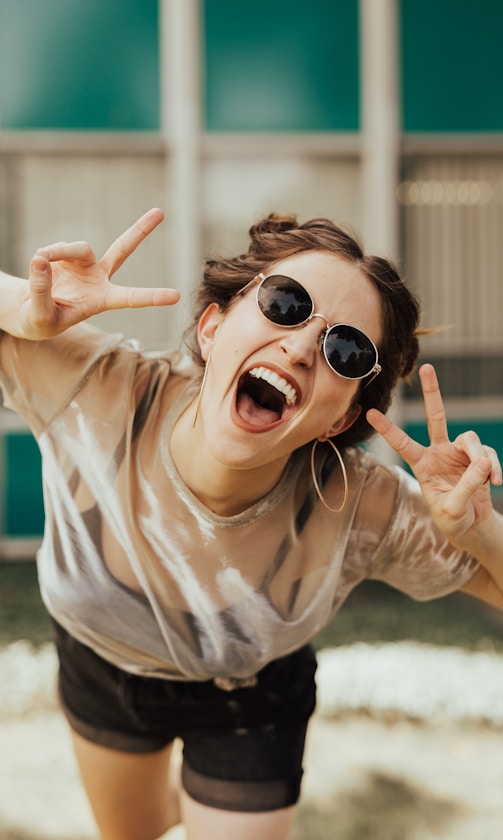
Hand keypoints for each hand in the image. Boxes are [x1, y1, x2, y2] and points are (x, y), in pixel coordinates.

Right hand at [18, 208, 179, 338]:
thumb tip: (40, 259)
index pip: (131, 298)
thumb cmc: (41, 321)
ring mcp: (84, 263)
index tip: (176, 296)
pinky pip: (57, 248)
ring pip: (78, 248)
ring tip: (40, 260)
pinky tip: (39, 264)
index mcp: (102, 300)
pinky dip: (46, 254)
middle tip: (160, 212)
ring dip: (59, 252)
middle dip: (140, 230)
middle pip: (122, 249)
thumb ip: (41, 290)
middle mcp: (99, 278)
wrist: (31, 310)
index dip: (152, 297)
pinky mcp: (67, 254)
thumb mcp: (40, 315)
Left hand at [367, 364, 501, 546]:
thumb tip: (482, 462)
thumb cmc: (453, 519)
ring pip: (471, 440)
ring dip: (481, 459)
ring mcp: (459, 452)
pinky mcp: (478, 457)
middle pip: (436, 416)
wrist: (472, 526)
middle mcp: (438, 453)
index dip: (388, 429)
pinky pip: (488, 454)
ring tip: (488, 479)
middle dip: (432, 392)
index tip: (371, 413)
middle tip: (427, 367)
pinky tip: (496, 482)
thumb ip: (466, 486)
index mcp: (422, 465)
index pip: (402, 443)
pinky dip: (493, 468)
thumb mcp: (452, 508)